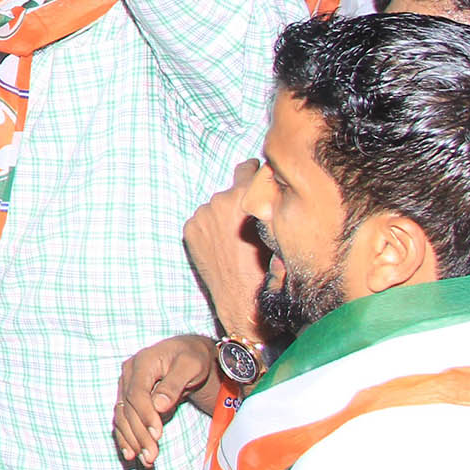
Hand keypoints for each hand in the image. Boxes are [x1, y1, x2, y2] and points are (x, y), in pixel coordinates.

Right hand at [113, 334, 214, 469]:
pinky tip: (130, 453)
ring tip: (145, 460)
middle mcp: (129, 374)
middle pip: (128, 408)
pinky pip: (123, 419)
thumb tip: (159, 405)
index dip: (145, 415)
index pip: (137, 393)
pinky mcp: (129, 399)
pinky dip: (125, 436)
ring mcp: (126, 387)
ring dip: (131, 440)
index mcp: (142, 363)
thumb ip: (174, 384)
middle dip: (139, 434)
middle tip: (152, 456)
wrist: (189, 354)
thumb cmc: (193, 358)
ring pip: (122, 416)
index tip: (157, 435)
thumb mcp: (191, 366)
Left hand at [183, 162, 269, 342]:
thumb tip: (277, 187)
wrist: (244, 302)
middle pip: (233, 186)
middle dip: (242, 196)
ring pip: (218, 204)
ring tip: (238, 237)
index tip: (261, 174)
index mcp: (245, 197)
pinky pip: (203, 219)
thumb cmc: (270, 268)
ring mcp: (201, 215)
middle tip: (251, 216)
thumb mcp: (280, 230)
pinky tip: (224, 244)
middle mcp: (219, 200)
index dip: (258, 172)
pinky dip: (212, 226)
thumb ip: (273, 205)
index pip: (250, 167)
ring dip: (226, 213)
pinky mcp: (190, 229)